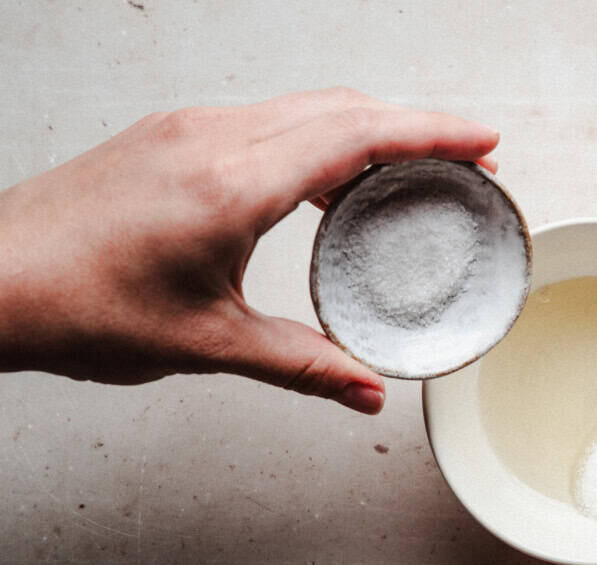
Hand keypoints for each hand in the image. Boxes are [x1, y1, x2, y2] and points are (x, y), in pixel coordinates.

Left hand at [0, 88, 499, 412]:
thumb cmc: (77, 304)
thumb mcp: (208, 345)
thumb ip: (303, 365)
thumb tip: (366, 391)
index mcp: (232, 182)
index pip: (357, 136)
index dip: (432, 134)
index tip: (483, 142)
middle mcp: (212, 137)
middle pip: (343, 106)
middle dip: (416, 125)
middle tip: (468, 156)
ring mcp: (187, 127)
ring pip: (306, 104)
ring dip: (370, 126)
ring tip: (412, 165)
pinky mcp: (170, 134)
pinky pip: (268, 115)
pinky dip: (321, 133)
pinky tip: (331, 174)